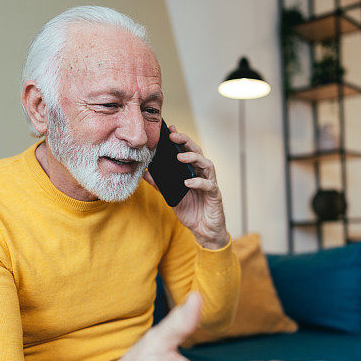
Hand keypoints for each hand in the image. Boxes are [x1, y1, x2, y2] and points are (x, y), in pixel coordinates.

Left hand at [144, 125, 228, 249]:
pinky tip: (188, 181)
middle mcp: (203, 174)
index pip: (188, 151)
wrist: (204, 230)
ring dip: (194, 158)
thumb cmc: (191, 211)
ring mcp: (210, 184)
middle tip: (174, 136)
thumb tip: (145, 173)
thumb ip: (160, 184)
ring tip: (180, 157)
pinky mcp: (215, 195)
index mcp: (193, 172)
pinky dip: (198, 182)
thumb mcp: (171, 196)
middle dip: (186, 142)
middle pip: (198, 152)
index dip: (180, 140)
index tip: (169, 130)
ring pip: (207, 165)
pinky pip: (208, 185)